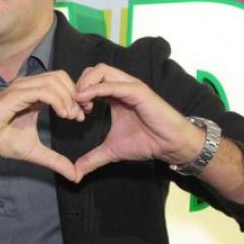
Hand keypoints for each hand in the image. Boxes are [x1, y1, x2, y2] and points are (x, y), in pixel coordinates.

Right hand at [0, 70, 85, 181]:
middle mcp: (27, 86)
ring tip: (71, 116)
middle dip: (75, 94)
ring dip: (68, 98)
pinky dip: (58, 100)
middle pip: (60, 76)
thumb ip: (55, 160)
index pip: (60, 83)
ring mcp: (21, 88)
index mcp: (32, 94)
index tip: (82, 115)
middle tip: (80, 114)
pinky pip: (43, 91)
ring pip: (54, 81)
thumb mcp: (34, 151)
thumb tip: (75, 175)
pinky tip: (63, 114)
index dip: (75, 96)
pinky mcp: (15, 95)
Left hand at [73, 63, 204, 181]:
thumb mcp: (112, 151)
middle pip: (92, 71)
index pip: (89, 82)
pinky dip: (96, 89)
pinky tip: (86, 101)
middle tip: (75, 104)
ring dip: (85, 83)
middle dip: (78, 84)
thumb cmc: (147, 142)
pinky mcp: (138, 91)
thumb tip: (76, 173)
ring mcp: (130, 86)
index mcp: (114, 95)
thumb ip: (92, 158)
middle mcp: (121, 86)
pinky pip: (113, 84)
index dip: (77, 93)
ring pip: (101, 70)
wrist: (171, 145)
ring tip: (80, 102)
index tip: (72, 111)